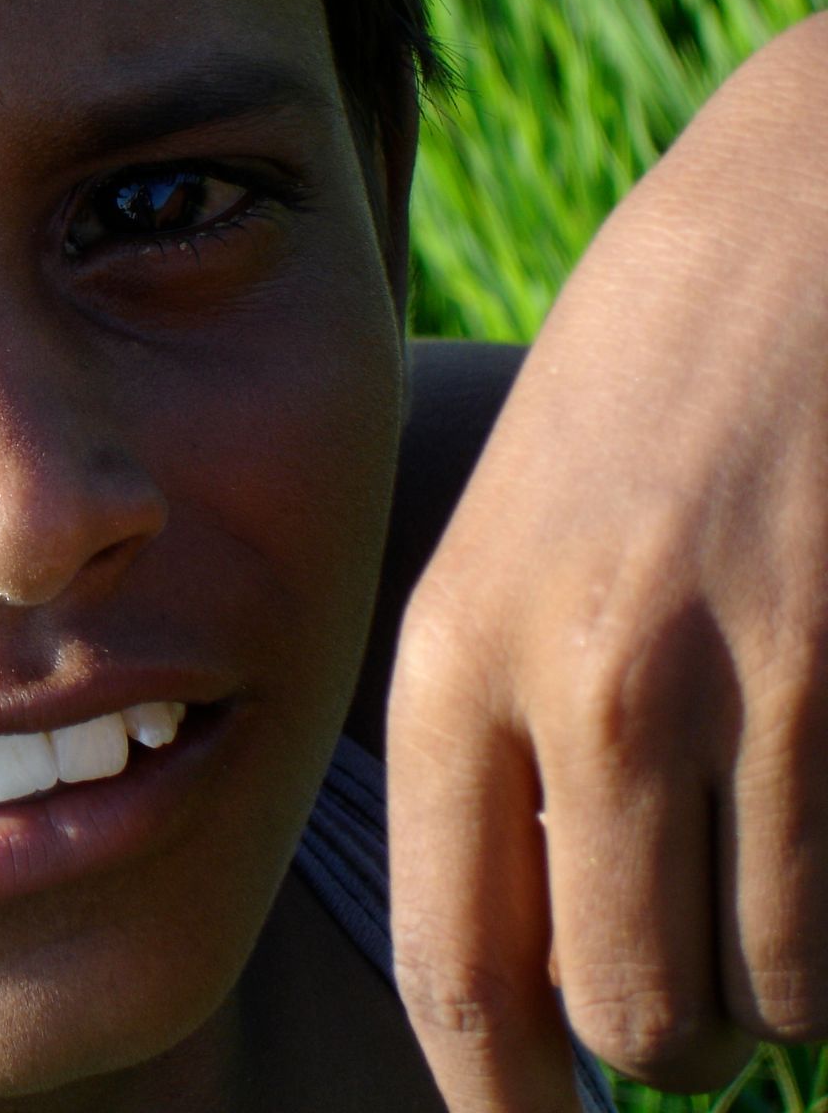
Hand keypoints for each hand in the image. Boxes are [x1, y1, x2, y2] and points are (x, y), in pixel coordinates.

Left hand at [386, 13, 827, 1108]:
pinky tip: (821, 815)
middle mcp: (590, 691)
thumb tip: (530, 951)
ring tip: (769, 886)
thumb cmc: (641, 388)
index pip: (455, 963)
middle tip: (689, 986)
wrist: (805, 221)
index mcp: (454, 659)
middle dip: (665, 1038)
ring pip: (780, 992)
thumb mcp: (502, 543)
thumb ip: (495, 740)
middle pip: (630, 1016)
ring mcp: (760, 689)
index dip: (498, 1098)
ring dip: (780, 984)